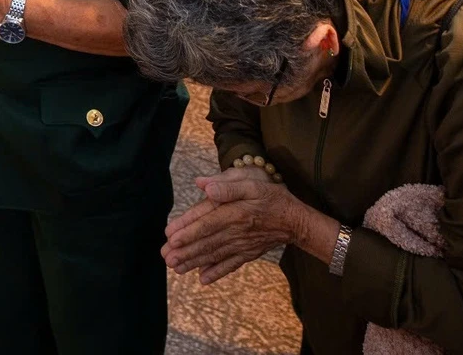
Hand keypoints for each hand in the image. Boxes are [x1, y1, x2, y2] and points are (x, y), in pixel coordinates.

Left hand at [164, 171, 330, 284]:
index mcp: (234, 212)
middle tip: (166, 257)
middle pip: (206, 242)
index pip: (206, 222)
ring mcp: (242, 245)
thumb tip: (204, 185)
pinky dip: (217, 272)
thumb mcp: (252, 183)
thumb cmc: (272, 196)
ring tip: (176, 268)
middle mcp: (236, 232)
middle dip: (185, 251)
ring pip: (215, 255)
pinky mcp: (248, 253)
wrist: (296, 220)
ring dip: (194, 262)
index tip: (170, 237)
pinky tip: (203, 279)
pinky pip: (231, 264)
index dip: (187, 230)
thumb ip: (227, 185)